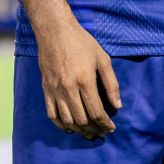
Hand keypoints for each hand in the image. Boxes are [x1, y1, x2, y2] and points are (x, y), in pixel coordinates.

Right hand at [34, 17, 120, 139]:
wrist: (54, 30)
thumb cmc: (81, 42)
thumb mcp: (102, 58)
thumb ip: (111, 83)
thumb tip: (117, 105)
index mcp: (85, 81)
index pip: (97, 112)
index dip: (105, 124)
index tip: (112, 128)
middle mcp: (69, 88)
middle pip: (82, 119)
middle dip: (94, 130)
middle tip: (102, 132)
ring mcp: (55, 89)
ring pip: (67, 120)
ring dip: (80, 130)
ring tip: (89, 133)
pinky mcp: (46, 89)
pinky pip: (51, 114)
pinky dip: (61, 125)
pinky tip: (70, 127)